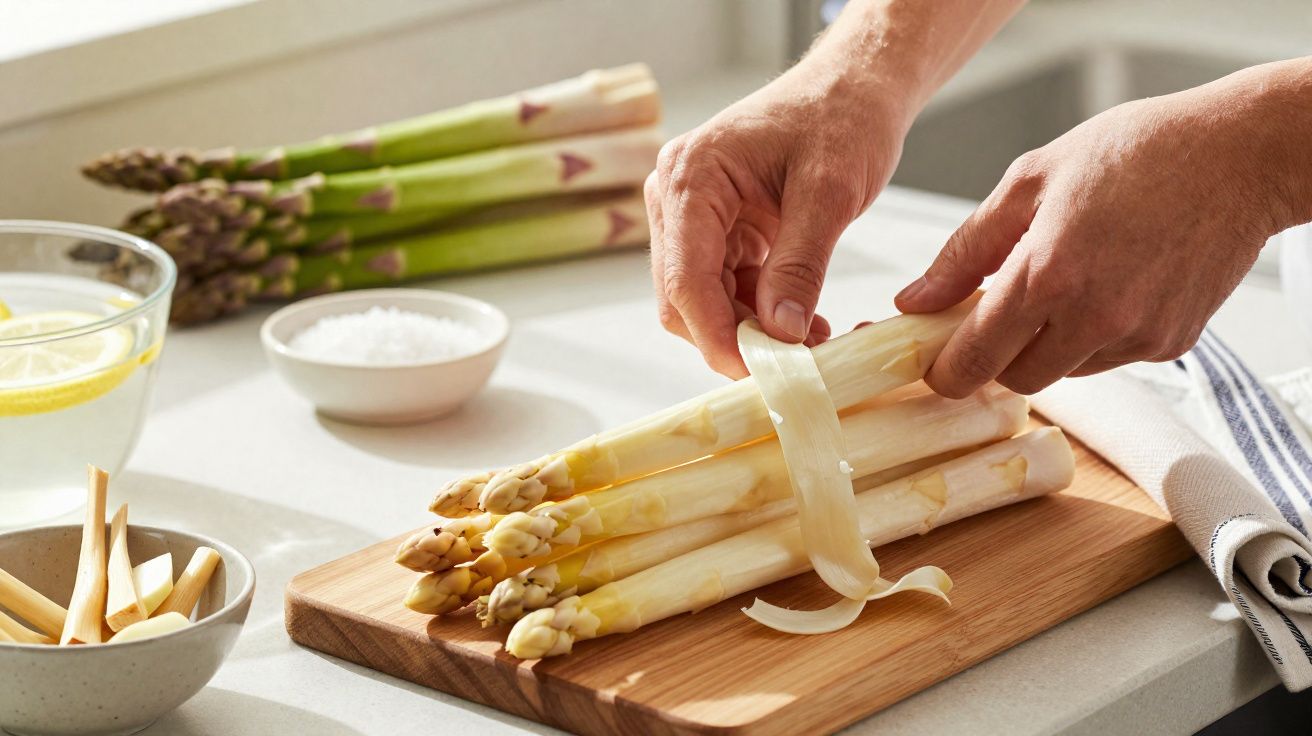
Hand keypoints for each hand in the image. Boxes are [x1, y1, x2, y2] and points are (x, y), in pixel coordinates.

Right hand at [646, 58, 909, 376]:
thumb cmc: (842, 118)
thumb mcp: (829, 192)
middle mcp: (677, 197)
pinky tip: (802, 321)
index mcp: (691, 177)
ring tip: (810, 342)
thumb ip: (800, 264)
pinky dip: (758, 312)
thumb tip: (779, 333)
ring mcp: (692, 215)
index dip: (717, 336)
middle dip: (733, 337)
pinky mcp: (715, 229)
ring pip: (702, 301)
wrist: (854, 87)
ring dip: (749, 330)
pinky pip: (724, 288)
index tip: (760, 374)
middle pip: (683, 298)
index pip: (685, 278)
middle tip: (794, 364)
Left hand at [896, 74, 1307, 397]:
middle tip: (1000, 312)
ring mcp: (1137, 335)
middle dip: (998, 355)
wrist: (1239, 155)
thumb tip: (915, 299)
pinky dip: (1095, 336)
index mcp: (1048, 273)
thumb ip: (965, 249)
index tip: (936, 366)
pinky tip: (1111, 283)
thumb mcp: (1030, 181)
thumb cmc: (1135, 153)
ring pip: (1065, 372)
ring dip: (1048, 345)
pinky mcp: (1171, 343)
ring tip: (1068, 281)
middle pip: (1017, 378)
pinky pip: (1110, 359)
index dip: (946, 372)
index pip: (974, 360)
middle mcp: (1093, 316)